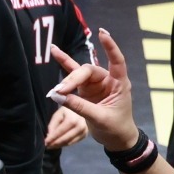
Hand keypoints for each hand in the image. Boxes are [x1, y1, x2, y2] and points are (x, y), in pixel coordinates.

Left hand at [44, 103, 88, 148]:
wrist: (81, 109)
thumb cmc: (66, 111)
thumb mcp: (57, 115)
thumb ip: (52, 125)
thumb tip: (49, 137)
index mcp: (73, 119)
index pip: (60, 132)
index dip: (52, 138)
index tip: (45, 143)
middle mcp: (80, 126)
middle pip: (65, 139)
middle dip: (55, 144)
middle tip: (47, 146)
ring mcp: (84, 131)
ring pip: (69, 142)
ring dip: (59, 145)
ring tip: (51, 146)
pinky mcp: (85, 135)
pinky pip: (73, 142)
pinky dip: (65, 144)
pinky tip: (58, 144)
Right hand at [48, 29, 141, 151]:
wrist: (117, 140)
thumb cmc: (116, 128)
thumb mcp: (100, 118)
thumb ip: (79, 106)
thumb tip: (57, 96)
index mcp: (119, 83)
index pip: (116, 61)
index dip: (110, 47)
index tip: (102, 33)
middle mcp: (107, 80)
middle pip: (88, 71)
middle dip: (73, 80)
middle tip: (60, 92)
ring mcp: (95, 84)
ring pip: (78, 74)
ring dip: (66, 80)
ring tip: (56, 88)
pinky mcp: (85, 90)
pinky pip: (72, 77)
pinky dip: (64, 65)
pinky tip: (54, 51)